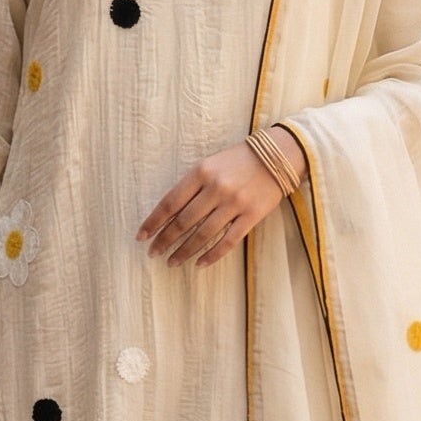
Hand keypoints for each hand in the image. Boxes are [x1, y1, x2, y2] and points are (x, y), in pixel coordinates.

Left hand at [138, 130, 305, 268]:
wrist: (278, 156)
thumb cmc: (237, 161)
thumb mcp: (210, 164)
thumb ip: (191, 186)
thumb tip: (168, 215)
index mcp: (201, 172)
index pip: (170, 202)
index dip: (153, 222)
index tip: (142, 236)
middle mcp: (216, 188)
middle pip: (184, 222)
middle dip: (165, 240)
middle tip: (153, 253)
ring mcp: (235, 203)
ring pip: (203, 235)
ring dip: (184, 251)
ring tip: (172, 261)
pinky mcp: (252, 215)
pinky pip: (228, 241)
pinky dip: (212, 255)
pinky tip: (199, 263)